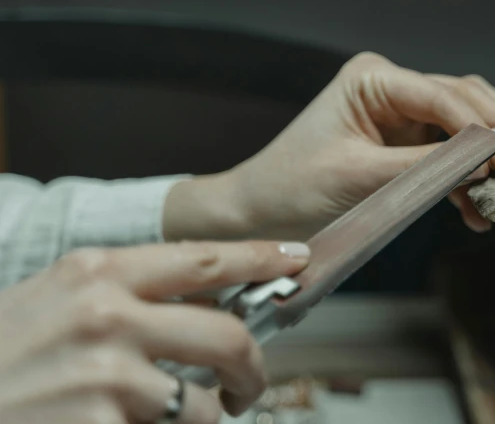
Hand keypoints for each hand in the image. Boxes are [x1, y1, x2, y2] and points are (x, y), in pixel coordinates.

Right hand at [0, 240, 309, 422]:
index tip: (294, 259)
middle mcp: (107, 314)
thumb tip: (203, 299)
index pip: (204, 258)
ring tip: (176, 418)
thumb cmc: (2, 354)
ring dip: (204, 417)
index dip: (260, 258)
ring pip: (204, 402)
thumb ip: (126, 292)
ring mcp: (105, 374)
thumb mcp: (56, 298)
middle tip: (248, 383)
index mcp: (97, 272)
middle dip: (252, 366)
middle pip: (227, 334)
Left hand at [164, 52, 494, 239]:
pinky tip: (480, 206)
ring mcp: (400, 114)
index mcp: (372, 78)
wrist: (261, 212)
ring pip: (464, 123)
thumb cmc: (291, 186)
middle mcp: (390, 88)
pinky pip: (448, 153)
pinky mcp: (404, 142)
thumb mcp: (359, 177)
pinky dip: (467, 178)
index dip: (483, 127)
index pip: (443, 95)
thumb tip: (480, 165)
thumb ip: (422, 168)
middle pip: (464, 99)